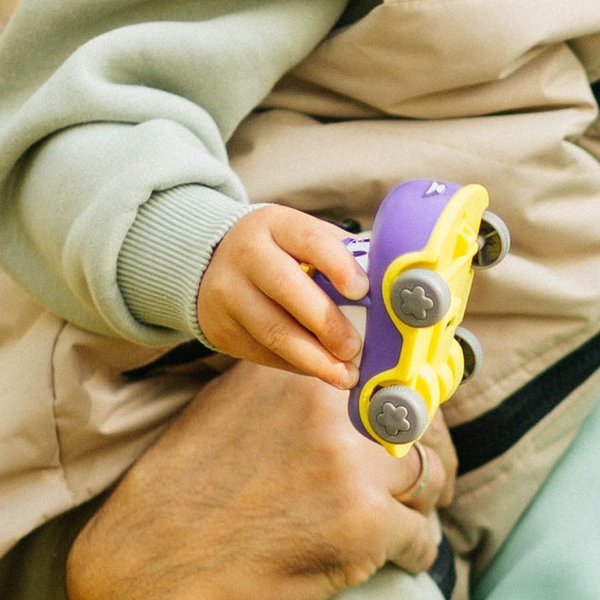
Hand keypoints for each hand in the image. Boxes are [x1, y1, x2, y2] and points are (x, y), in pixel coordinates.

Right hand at [67, 360, 452, 599]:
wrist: (153, 587)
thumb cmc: (179, 510)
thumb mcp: (220, 418)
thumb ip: (282, 397)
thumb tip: (344, 387)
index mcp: (290, 377)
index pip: (383, 371)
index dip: (402, 404)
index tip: (408, 426)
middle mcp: (322, 410)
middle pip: (416, 420)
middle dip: (425, 453)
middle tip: (428, 482)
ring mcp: (348, 467)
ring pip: (428, 476)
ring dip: (422, 504)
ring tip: (406, 523)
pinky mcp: (365, 527)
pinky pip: (422, 535)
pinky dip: (416, 553)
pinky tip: (401, 561)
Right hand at [195, 203, 363, 381]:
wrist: (212, 262)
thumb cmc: (279, 252)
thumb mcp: (302, 239)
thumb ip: (340, 257)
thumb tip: (387, 292)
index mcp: (275, 224)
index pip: (309, 239)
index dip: (338, 265)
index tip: (362, 291)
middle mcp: (245, 254)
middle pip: (287, 289)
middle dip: (327, 323)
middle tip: (355, 348)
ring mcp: (227, 292)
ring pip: (273, 330)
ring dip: (314, 359)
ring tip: (344, 375)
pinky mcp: (220, 327)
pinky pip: (263, 352)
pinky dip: (296, 365)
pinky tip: (319, 370)